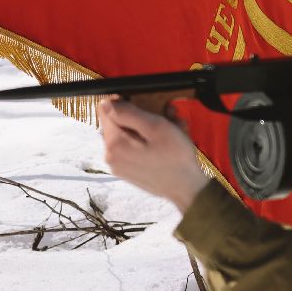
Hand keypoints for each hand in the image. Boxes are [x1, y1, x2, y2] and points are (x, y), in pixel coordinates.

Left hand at [98, 97, 209, 212]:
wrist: (186, 187)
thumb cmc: (175, 157)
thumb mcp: (156, 127)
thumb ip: (128, 113)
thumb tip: (105, 103)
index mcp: (114, 144)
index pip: (106, 110)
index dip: (126, 103)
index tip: (148, 107)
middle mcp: (110, 156)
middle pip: (118, 123)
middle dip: (142, 116)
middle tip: (168, 117)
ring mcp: (118, 165)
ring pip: (128, 134)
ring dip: (148, 128)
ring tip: (172, 130)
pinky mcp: (127, 170)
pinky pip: (133, 147)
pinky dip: (147, 141)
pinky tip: (165, 143)